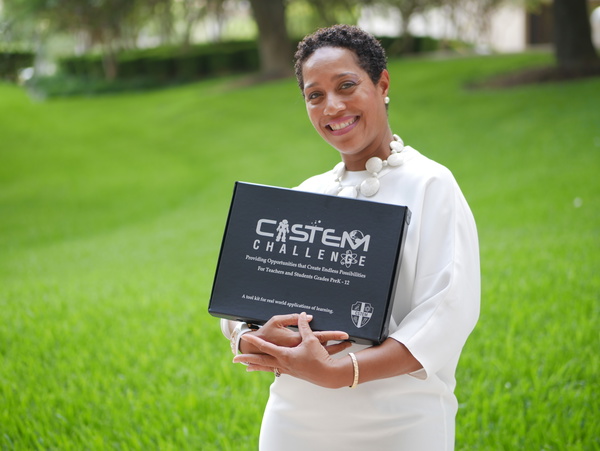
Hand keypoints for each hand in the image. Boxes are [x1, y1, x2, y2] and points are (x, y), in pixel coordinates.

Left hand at [234, 312, 352, 387]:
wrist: (328, 376)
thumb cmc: (319, 358)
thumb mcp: (311, 340)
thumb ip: (304, 326)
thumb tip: (302, 315)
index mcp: (285, 355)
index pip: (266, 347)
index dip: (255, 341)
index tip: (246, 337)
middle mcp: (283, 364)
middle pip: (261, 361)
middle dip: (248, 359)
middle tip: (235, 359)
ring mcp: (287, 370)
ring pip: (268, 368)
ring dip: (257, 366)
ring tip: (246, 367)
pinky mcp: (292, 373)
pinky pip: (276, 370)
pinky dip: (269, 369)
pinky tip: (267, 368)